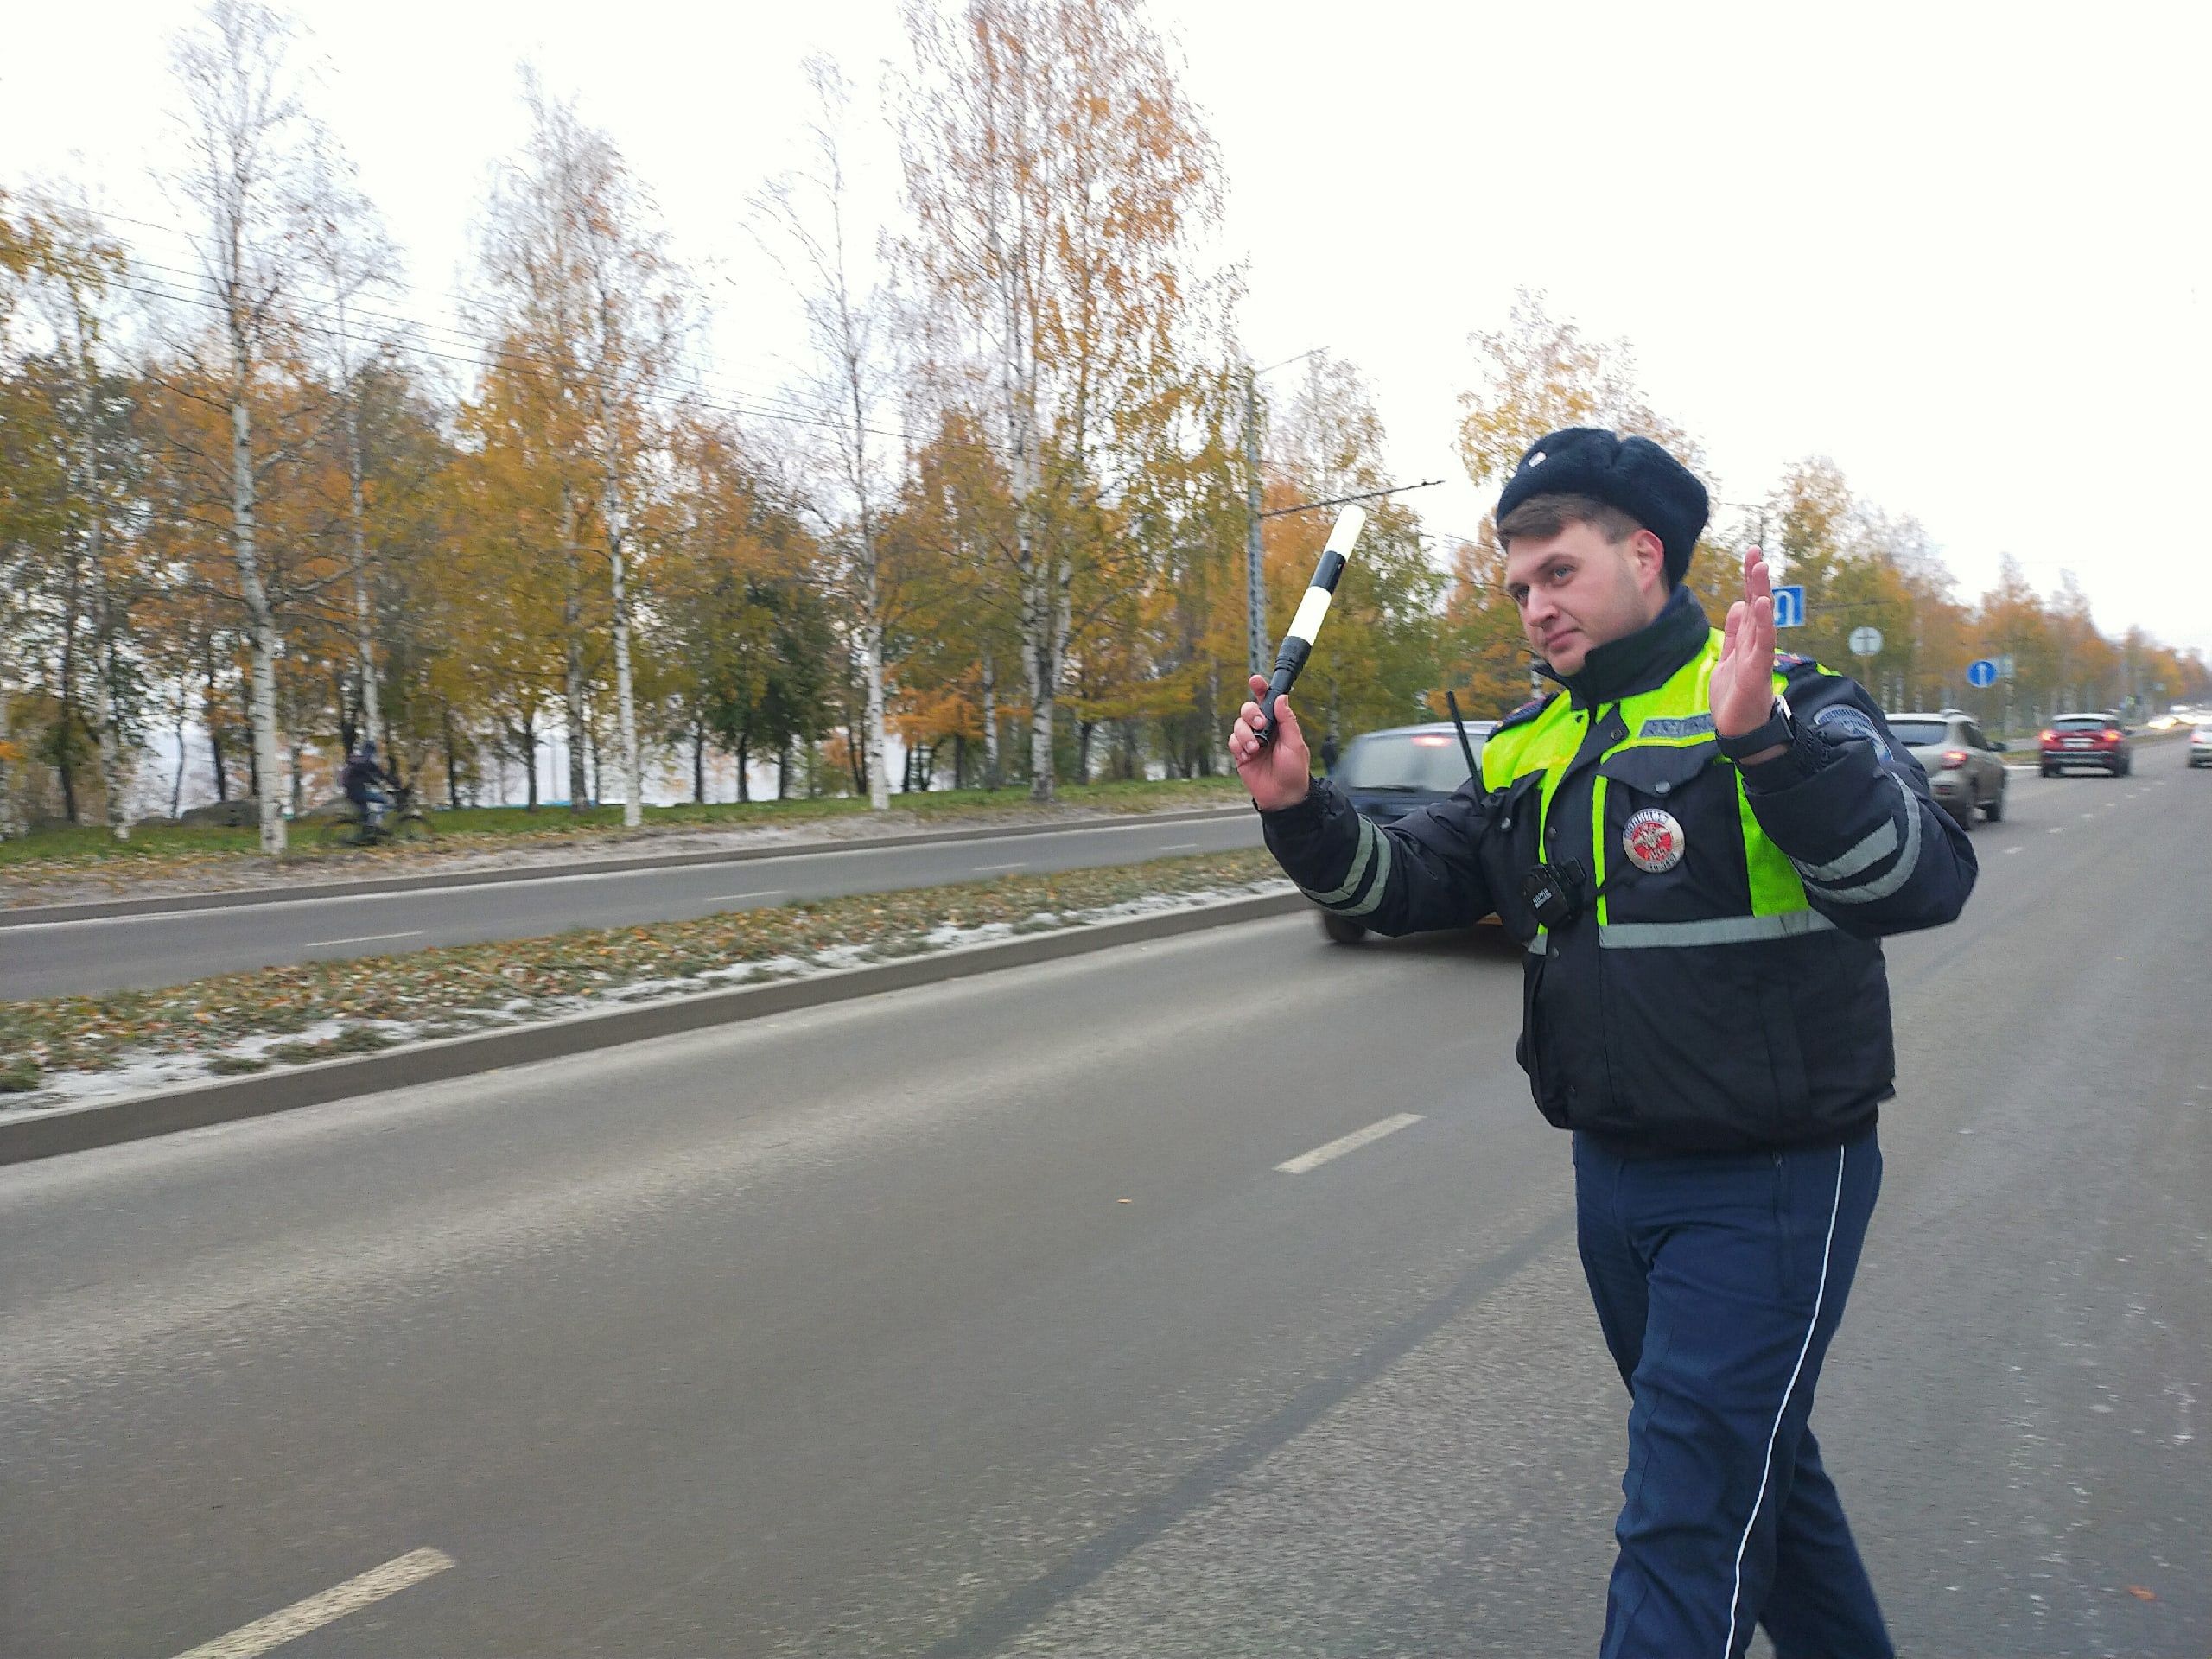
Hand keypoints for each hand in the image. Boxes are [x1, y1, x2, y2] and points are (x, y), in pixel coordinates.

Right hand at [1229, 674, 1311, 810]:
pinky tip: (1248, 756)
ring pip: (1238, 725)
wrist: (1282, 796)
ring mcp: (1251, 741)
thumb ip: (1287, 720)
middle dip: (1251, 715)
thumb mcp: (1295, 744)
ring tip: (1255, 748)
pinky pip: (1232, 741)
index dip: (1261, 689)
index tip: (1256, 681)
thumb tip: (1282, 698)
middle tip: (1260, 726)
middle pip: (1248, 710)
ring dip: (1245, 734)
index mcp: (1279, 724)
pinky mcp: (1241, 754)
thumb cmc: (1294, 771)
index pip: (1268, 701)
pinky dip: (1238, 746)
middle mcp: (1263, 730)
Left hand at [1711, 546, 1782, 749]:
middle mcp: (1756, 644)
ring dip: (1761, 593)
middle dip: (1754, 578)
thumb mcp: (1729, 659)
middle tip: (1754, 550)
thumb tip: (1739, 605)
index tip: (1749, 555)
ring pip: (1761, 620)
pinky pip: (1762, 644)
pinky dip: (1762, 624)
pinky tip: (1760, 604)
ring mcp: (1758, 657)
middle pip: (1756, 605)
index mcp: (1748, 640)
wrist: (1741, 731)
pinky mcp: (1756, 672)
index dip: (1748, 580)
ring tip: (1760, 568)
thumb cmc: (1736, 698)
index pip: (1749, 603)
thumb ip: (1735, 634)